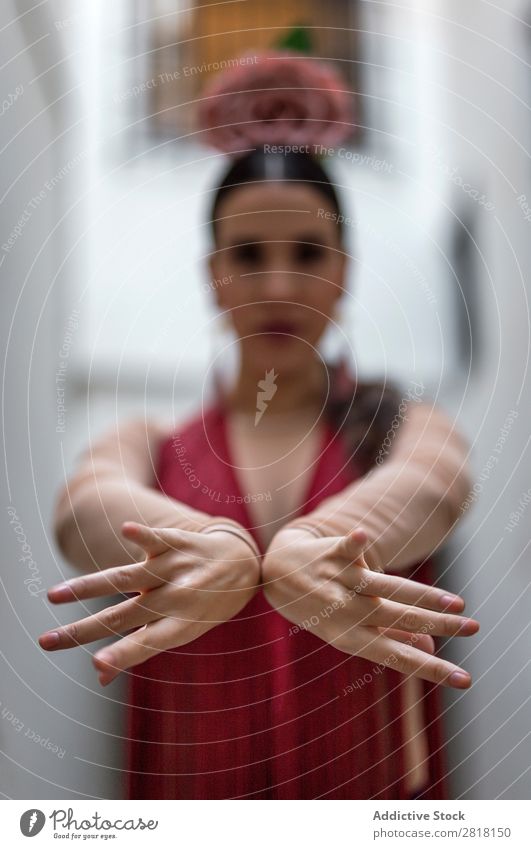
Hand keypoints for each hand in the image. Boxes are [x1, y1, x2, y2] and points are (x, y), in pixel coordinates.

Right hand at [39, 521, 260, 685]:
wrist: (241, 563)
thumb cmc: (204, 605)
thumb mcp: (182, 631)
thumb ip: (140, 647)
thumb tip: (100, 677)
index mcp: (179, 625)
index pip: (147, 643)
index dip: (124, 655)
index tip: (96, 665)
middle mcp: (176, 598)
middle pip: (124, 615)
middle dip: (83, 630)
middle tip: (47, 641)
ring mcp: (175, 568)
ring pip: (127, 578)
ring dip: (88, 586)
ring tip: (54, 596)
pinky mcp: (176, 542)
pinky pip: (158, 539)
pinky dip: (143, 536)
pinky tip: (126, 530)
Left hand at [262, 526, 478, 688]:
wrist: (278, 574)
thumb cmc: (320, 606)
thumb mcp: (348, 629)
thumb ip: (389, 637)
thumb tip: (429, 650)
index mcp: (351, 637)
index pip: (399, 657)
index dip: (432, 669)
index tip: (465, 680)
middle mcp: (346, 611)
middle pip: (399, 619)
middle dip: (439, 625)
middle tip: (474, 629)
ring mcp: (339, 582)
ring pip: (383, 587)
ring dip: (419, 594)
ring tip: (453, 602)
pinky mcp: (332, 554)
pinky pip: (346, 549)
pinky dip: (354, 544)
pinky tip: (362, 536)